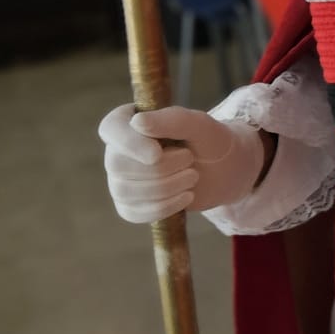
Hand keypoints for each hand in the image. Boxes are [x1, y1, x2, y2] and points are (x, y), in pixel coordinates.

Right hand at [99, 103, 264, 222]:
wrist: (223, 171)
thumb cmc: (208, 140)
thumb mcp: (198, 124)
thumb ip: (171, 120)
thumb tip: (136, 123)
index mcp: (128, 121)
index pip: (111, 129)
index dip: (130, 144)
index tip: (156, 154)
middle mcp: (116, 150)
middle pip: (118, 165)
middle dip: (160, 168)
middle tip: (190, 159)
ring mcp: (119, 179)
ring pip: (124, 190)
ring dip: (166, 187)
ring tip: (192, 176)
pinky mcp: (129, 204)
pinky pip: (132, 213)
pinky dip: (164, 207)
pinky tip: (186, 197)